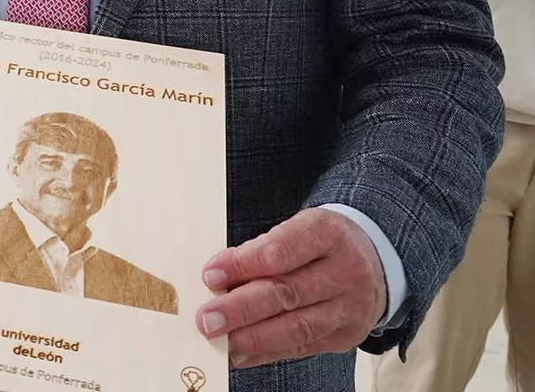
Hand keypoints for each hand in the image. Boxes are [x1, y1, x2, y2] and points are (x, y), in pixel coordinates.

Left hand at [196, 207, 386, 368]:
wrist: (374, 260)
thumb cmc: (320, 243)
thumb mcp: (296, 229)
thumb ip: (259, 250)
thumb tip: (218, 278)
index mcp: (328, 233)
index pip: (281, 250)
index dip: (243, 264)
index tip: (211, 276)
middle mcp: (345, 271)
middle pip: (287, 292)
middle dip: (241, 308)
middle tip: (207, 318)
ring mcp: (350, 307)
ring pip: (297, 326)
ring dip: (253, 337)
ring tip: (221, 340)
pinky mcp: (346, 335)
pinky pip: (303, 346)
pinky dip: (268, 351)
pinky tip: (242, 352)